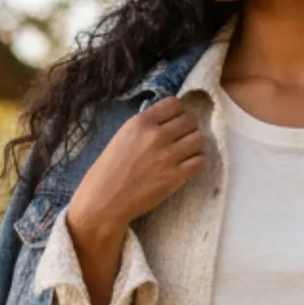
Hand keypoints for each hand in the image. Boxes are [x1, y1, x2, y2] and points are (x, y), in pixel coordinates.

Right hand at [67, 96, 205, 242]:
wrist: (104, 201)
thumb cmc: (108, 170)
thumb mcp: (123, 136)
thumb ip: (145, 126)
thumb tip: (168, 120)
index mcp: (141, 122)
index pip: (174, 104)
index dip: (178, 112)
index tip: (176, 121)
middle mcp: (156, 135)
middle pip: (190, 120)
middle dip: (188, 128)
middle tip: (182, 138)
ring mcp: (167, 156)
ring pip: (198, 139)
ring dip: (195, 145)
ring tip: (186, 152)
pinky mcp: (175, 176)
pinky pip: (200, 161)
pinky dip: (196, 162)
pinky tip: (187, 165)